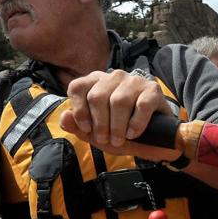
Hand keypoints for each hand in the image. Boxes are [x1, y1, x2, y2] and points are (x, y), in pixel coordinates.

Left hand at [60, 69, 181, 161]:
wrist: (153, 141)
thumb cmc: (121, 133)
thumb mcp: (96, 135)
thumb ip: (78, 127)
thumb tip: (64, 118)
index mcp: (95, 83)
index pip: (78, 87)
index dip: (79, 110)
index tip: (87, 129)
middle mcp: (113, 77)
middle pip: (97, 96)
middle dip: (100, 124)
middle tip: (106, 140)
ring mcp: (134, 81)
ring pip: (119, 101)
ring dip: (117, 126)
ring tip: (120, 139)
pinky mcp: (153, 90)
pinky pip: (141, 105)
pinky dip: (136, 124)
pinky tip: (134, 133)